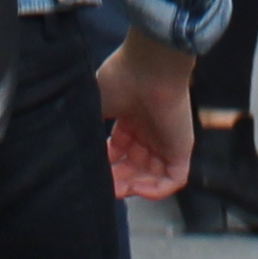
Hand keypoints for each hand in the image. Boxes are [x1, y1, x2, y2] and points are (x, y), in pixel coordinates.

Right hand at [100, 32, 196, 199]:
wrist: (148, 68)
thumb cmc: (121, 80)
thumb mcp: (95, 105)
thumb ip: (89, 128)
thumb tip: (76, 148)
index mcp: (131, 121)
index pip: (119, 152)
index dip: (105, 165)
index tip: (92, 171)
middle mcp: (149, 133)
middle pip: (134, 168)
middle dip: (117, 180)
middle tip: (102, 186)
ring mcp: (166, 142)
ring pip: (152, 177)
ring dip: (133, 187)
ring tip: (117, 189)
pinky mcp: (181, 150)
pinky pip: (173, 180)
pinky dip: (156, 191)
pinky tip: (136, 187)